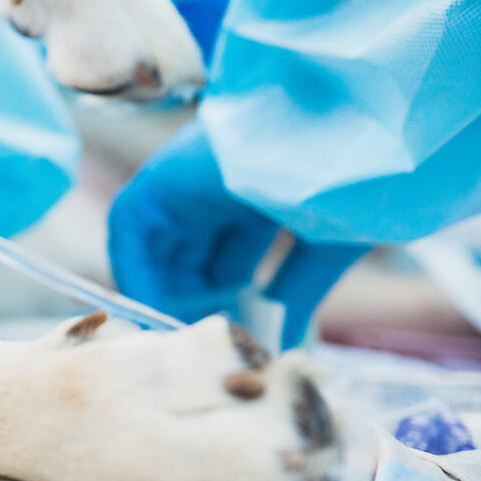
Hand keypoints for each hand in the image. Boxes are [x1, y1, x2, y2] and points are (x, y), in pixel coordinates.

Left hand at [108, 120, 367, 348]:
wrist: (335, 136)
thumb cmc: (349, 183)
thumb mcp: (328, 243)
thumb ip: (300, 287)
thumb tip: (289, 337)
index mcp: (264, 188)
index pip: (231, 252)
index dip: (229, 297)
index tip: (235, 334)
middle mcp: (219, 183)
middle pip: (193, 256)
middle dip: (199, 304)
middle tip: (208, 343)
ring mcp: (187, 180)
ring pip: (160, 248)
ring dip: (169, 296)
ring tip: (190, 336)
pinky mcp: (157, 181)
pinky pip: (130, 234)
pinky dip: (138, 275)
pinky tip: (161, 311)